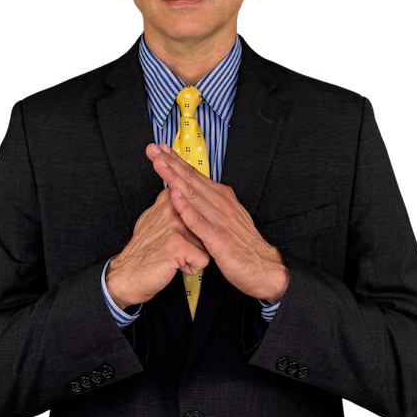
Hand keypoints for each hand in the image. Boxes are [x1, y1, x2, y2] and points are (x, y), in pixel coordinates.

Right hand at [105, 187, 209, 308]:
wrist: (128, 274)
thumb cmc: (143, 251)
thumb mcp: (151, 219)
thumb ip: (167, 207)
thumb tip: (181, 197)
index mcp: (169, 200)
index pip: (200, 210)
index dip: (194, 227)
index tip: (178, 234)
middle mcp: (172, 209)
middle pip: (205, 228)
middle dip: (195, 244)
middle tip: (172, 249)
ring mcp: (175, 226)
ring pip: (206, 244)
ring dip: (192, 257)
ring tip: (172, 257)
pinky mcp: (178, 245)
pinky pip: (203, 259)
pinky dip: (191, 268)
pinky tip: (174, 266)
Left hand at [146, 143, 289, 302]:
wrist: (263, 267)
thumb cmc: (243, 245)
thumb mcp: (227, 218)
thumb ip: (211, 204)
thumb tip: (195, 193)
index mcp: (222, 197)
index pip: (195, 175)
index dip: (177, 161)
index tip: (160, 149)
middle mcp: (221, 204)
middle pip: (191, 180)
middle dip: (170, 163)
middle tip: (153, 149)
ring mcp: (220, 220)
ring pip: (192, 195)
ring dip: (174, 178)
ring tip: (159, 164)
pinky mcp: (218, 238)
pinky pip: (199, 221)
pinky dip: (186, 208)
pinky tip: (174, 196)